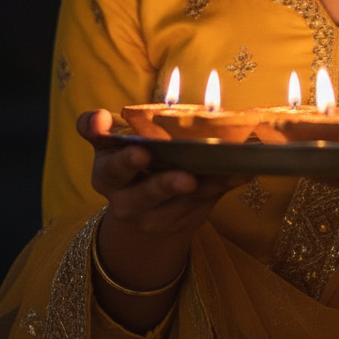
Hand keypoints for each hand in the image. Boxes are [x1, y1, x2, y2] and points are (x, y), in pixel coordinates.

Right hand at [77, 109, 247, 338]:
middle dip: (166, 185)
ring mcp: (156, 217)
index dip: (124, 162)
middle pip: (146, 195)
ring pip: (183, 202)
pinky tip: (240, 173)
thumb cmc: (125, 164)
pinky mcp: (183, 222)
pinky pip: (205, 205)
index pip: (111, 169)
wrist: (138, 213)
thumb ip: (99, 128)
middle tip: (187, 178)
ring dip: (207, 186)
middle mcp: (128, 202)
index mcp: (108, 176)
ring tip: (228, 169)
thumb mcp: (109, 146)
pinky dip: (223, 187)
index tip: (140, 152)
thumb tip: (98, 117)